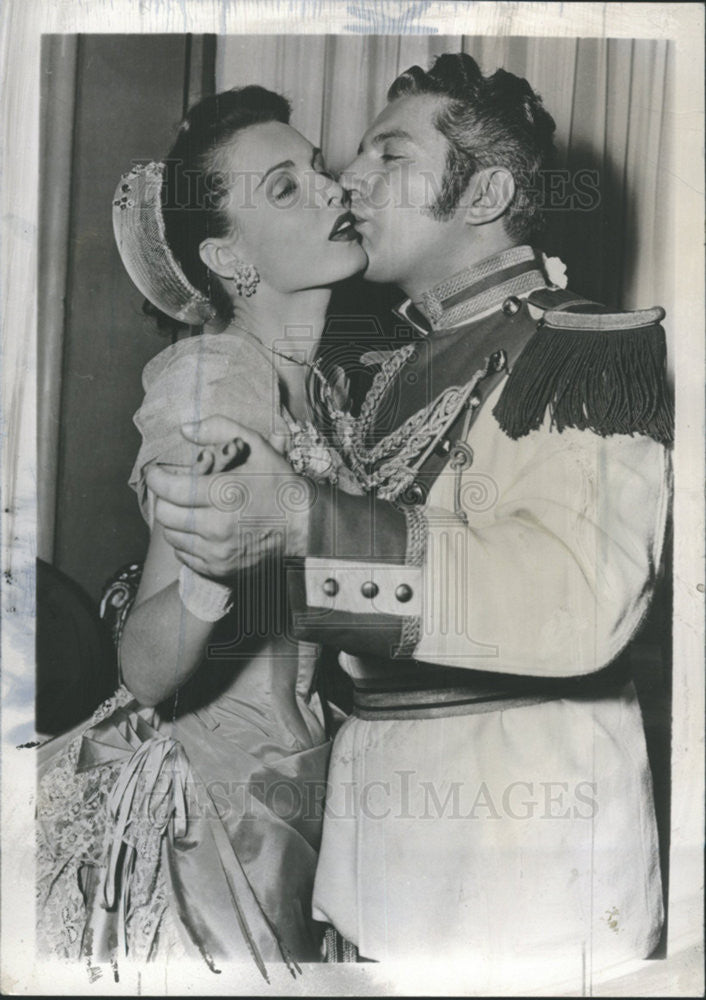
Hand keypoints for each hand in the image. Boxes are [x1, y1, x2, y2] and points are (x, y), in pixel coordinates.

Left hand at [145, 416, 310, 578]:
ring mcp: (218, 552)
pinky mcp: (220, 569)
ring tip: (187, 509)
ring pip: (172, 536)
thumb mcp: (256, 447)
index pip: (170, 489)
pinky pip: (185, 555)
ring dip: (175, 520)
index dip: (157, 478)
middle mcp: (218, 527)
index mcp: (226, 494)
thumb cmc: (279, 485)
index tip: (157, 473)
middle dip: (164, 499)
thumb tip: (184, 429)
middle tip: (172, 490)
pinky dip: (186, 541)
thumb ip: (219, 429)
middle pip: (165, 515)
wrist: (304, 528)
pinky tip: (199, 529)